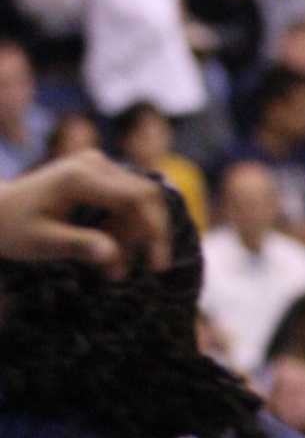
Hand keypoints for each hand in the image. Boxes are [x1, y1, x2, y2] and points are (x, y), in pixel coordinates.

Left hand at [0, 152, 170, 276]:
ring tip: (114, 273)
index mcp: (80, 178)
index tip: (157, 265)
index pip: (137, 197)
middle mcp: (93, 164)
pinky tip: (110, 254)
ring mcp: (97, 166)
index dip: (154, 230)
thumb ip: (77, 245)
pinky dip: (124, 229)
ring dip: (133, 237)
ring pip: (138, 201)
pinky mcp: (99, 174)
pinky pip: (126, 200)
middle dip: (149, 236)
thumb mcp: (41, 242)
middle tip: (147, 270)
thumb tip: (111, 255)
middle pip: (144, 197)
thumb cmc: (14, 228)